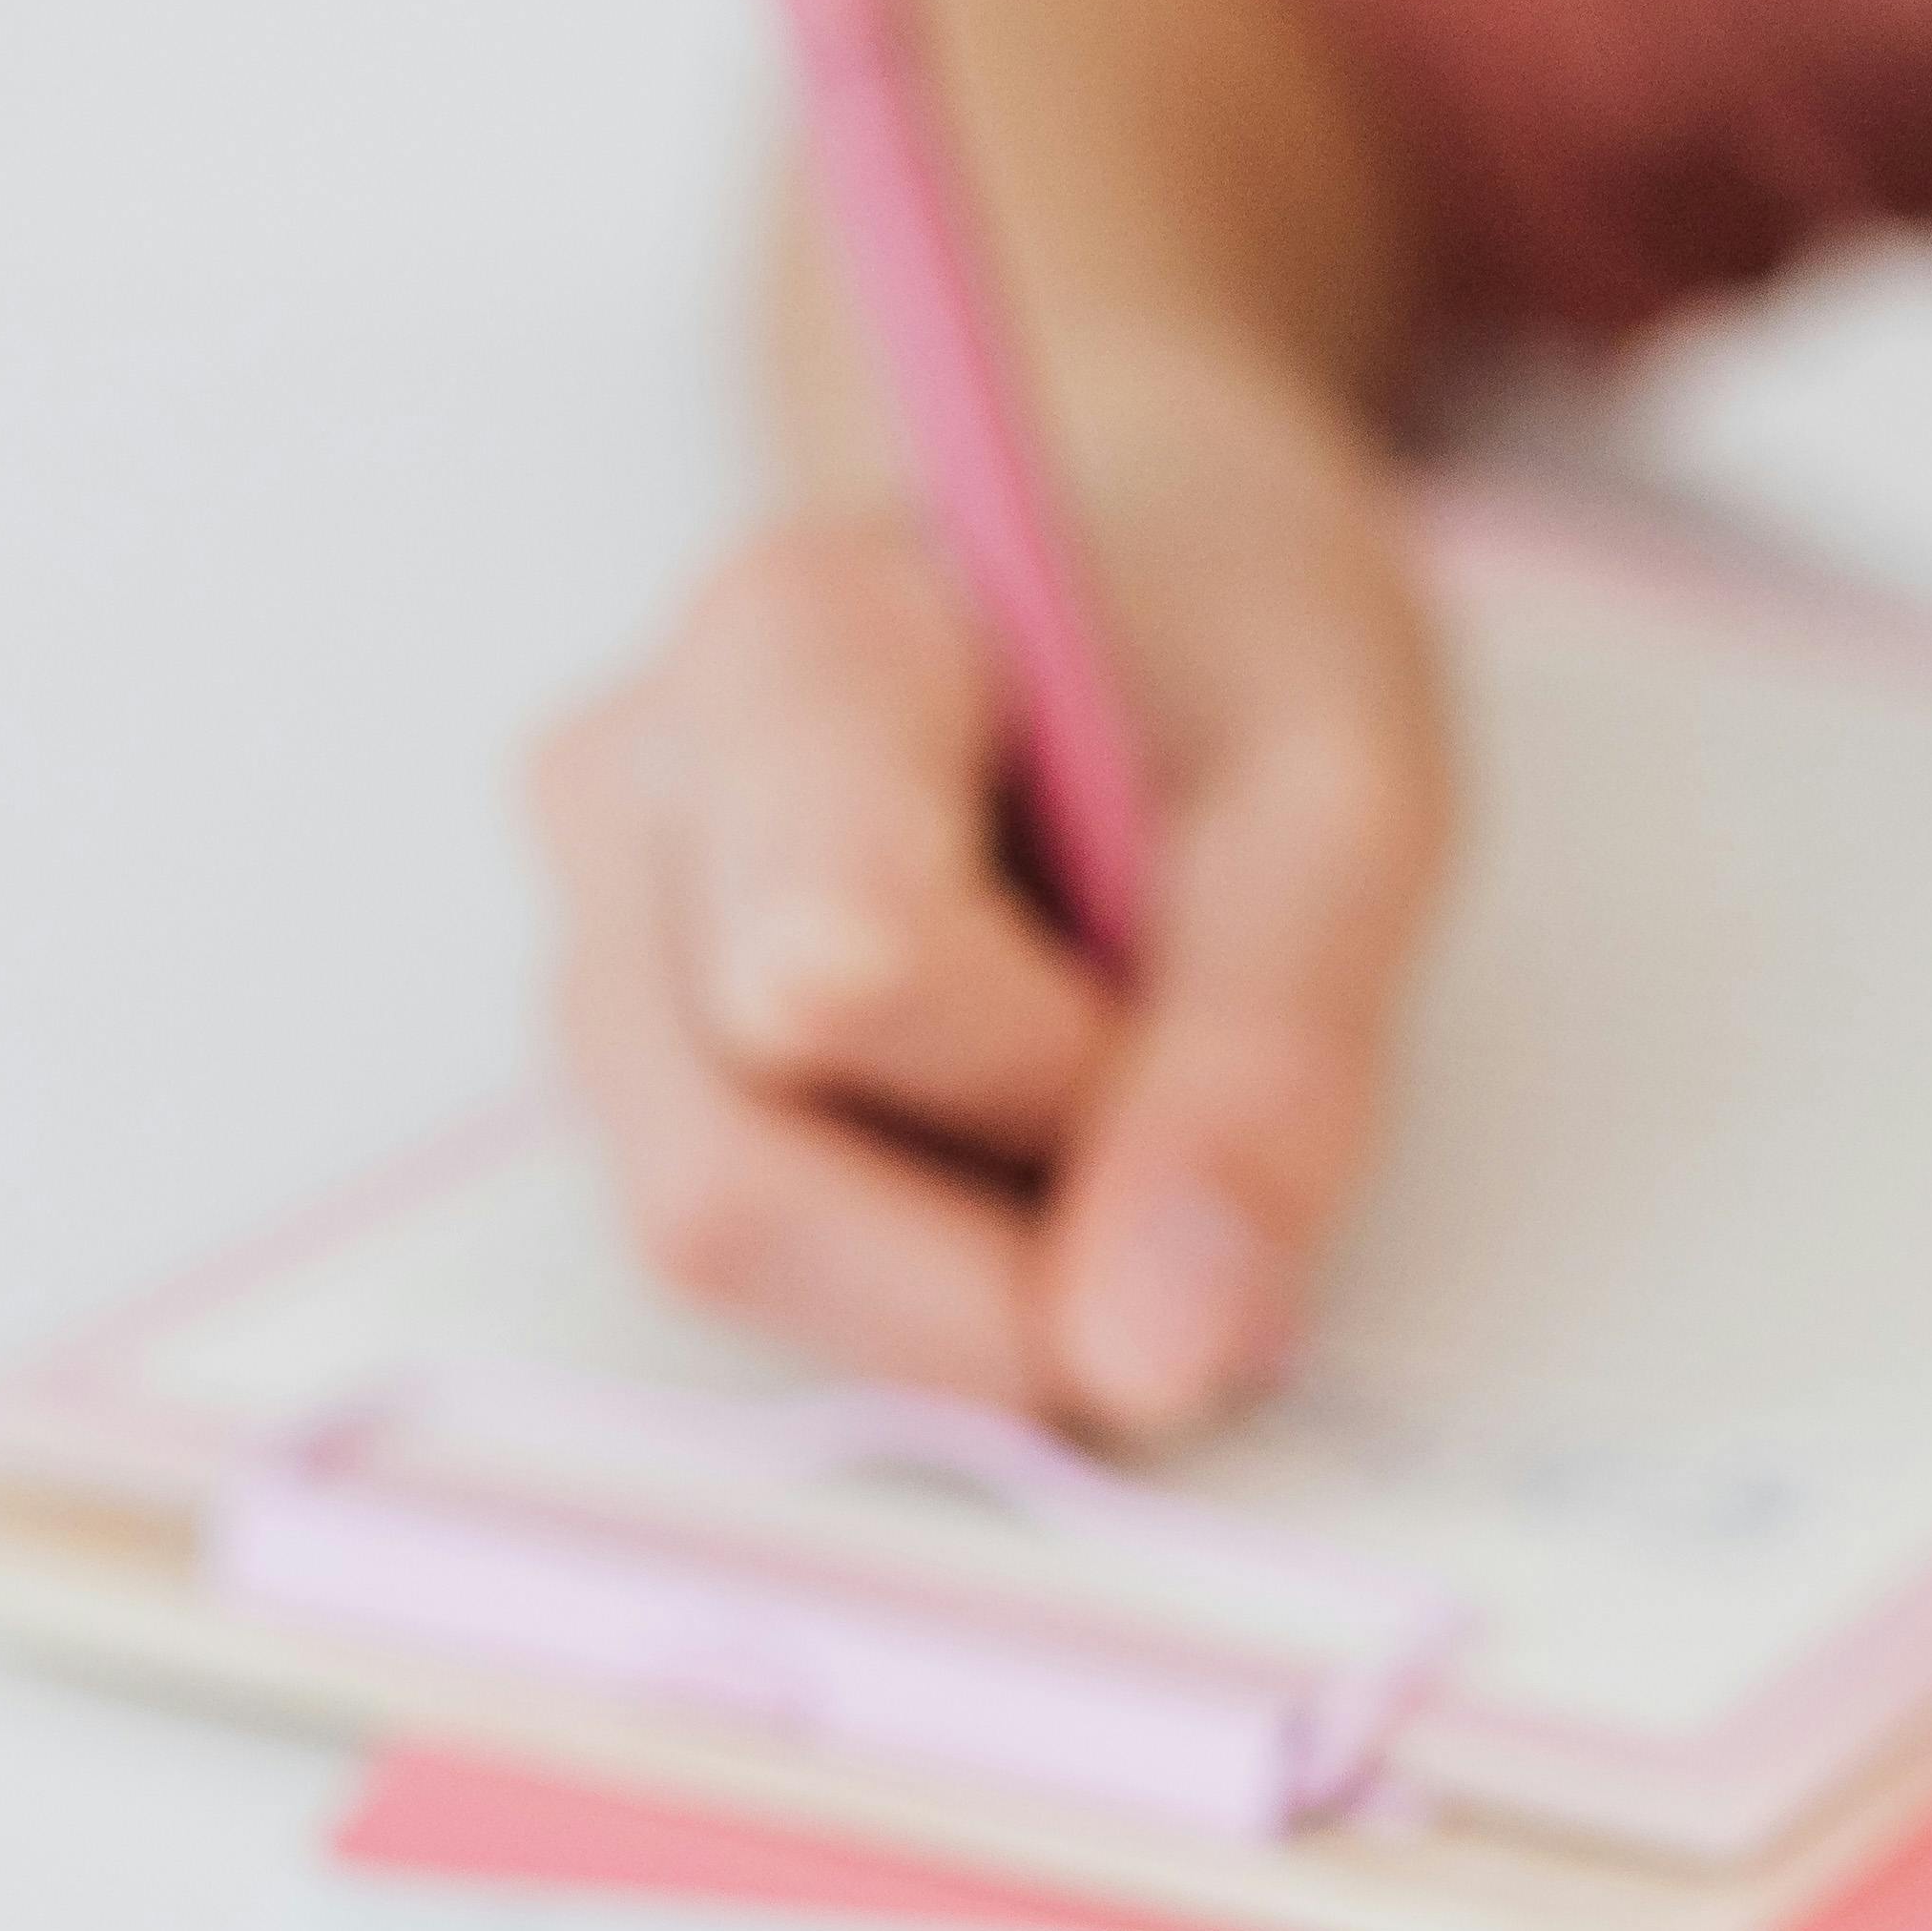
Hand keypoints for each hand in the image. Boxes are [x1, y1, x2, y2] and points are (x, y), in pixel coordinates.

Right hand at [527, 357, 1447, 1442]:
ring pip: (721, 1241)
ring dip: (961, 1275)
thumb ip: (1266, 1072)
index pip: (838, 974)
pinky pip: (746, 1257)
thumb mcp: (1342, 802)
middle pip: (731, 1169)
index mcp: (794, 643)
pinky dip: (917, 1268)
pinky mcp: (615, 1065)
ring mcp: (589, 939)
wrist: (1120, 567)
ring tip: (1103, 1118)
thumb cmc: (1225, 649)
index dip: (1051, 1097)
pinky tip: (1016, 1142)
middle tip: (1182, 1171)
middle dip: (996, 1260)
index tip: (1202, 1047)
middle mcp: (625, 793)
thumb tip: (1155, 1363)